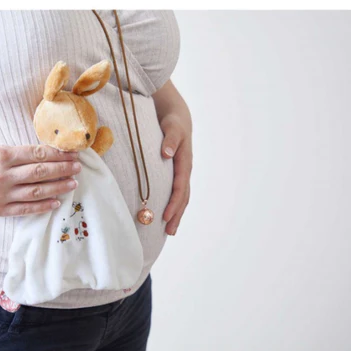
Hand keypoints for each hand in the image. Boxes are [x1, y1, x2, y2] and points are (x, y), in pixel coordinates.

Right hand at [0, 143, 80, 216]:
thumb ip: (21, 153)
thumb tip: (52, 155)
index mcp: (2, 155)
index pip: (37, 154)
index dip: (58, 154)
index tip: (72, 153)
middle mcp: (2, 176)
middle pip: (40, 172)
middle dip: (63, 169)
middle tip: (78, 167)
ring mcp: (0, 195)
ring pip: (36, 191)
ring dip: (58, 187)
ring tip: (73, 183)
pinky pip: (26, 209)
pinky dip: (43, 206)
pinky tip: (57, 201)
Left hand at [160, 114, 192, 234]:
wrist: (178, 119)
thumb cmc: (173, 123)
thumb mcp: (172, 127)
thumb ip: (170, 140)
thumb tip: (167, 153)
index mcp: (184, 162)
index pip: (179, 187)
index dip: (173, 203)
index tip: (166, 216)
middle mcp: (185, 170)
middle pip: (183, 197)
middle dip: (177, 215)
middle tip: (169, 231)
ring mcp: (182, 173)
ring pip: (182, 197)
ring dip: (177, 214)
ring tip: (170, 230)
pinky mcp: (177, 173)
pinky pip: (177, 193)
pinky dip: (175, 205)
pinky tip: (168, 215)